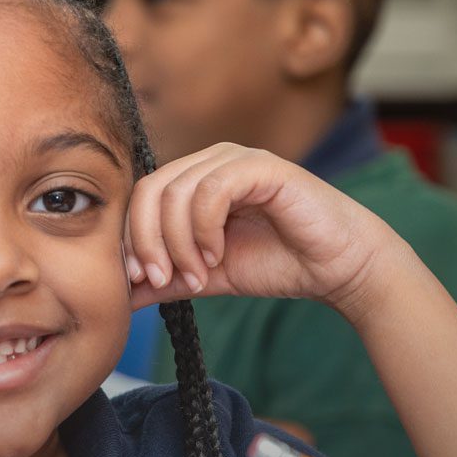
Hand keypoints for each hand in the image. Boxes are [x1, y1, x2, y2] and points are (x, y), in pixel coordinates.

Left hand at [125, 143, 389, 311]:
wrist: (337, 267)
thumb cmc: (278, 263)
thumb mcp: (207, 276)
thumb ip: (166, 279)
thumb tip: (119, 296)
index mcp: (194, 181)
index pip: (140, 198)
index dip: (132, 239)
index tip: (140, 282)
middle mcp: (210, 162)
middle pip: (149, 190)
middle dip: (147, 241)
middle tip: (163, 279)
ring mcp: (236, 159)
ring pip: (177, 192)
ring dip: (179, 242)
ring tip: (200, 274)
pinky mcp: (261, 167)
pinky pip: (211, 190)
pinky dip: (204, 229)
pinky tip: (218, 255)